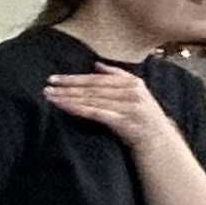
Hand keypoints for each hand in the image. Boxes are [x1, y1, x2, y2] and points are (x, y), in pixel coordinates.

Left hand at [43, 67, 177, 152]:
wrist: (158, 140)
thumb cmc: (141, 116)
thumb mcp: (135, 92)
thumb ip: (117, 76)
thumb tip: (96, 64)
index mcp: (132, 83)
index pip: (97, 78)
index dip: (74, 78)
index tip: (54, 78)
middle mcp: (131, 92)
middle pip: (92, 88)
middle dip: (67, 87)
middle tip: (47, 87)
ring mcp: (128, 106)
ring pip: (92, 100)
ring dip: (68, 98)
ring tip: (50, 97)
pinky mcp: (123, 121)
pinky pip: (96, 113)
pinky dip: (78, 109)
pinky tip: (64, 107)